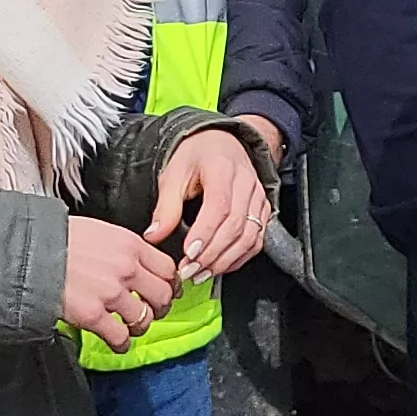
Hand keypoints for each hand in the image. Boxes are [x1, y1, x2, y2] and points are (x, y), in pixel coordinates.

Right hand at [61, 218, 179, 351]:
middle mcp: (126, 268)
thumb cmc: (58, 238)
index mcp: (130, 245)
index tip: (168, 290)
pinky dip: (121, 343)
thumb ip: (123, 247)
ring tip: (131, 327)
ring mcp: (111, 293)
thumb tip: (136, 260)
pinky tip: (117, 341)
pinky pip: (120, 337)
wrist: (29, 252)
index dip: (170, 284)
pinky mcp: (94, 315)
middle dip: (159, 307)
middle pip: (162, 296)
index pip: (167, 268)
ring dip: (139, 326)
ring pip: (143, 319)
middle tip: (152, 311)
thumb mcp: (100, 231)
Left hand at [146, 126, 271, 280]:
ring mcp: (257, 197)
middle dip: (212, 254)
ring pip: (249, 236)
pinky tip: (219, 266)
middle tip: (189, 270)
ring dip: (225, 260)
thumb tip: (154, 235)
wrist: (220, 142)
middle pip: (235, 225)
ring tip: (201, 273)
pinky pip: (257, 240)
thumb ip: (165, 207)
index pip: (219, 206)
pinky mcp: (262, 210)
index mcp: (221, 168)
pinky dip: (239, 258)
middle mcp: (245, 182)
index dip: (205, 233)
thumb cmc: (196, 156)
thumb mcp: (174, 174)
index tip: (188, 253)